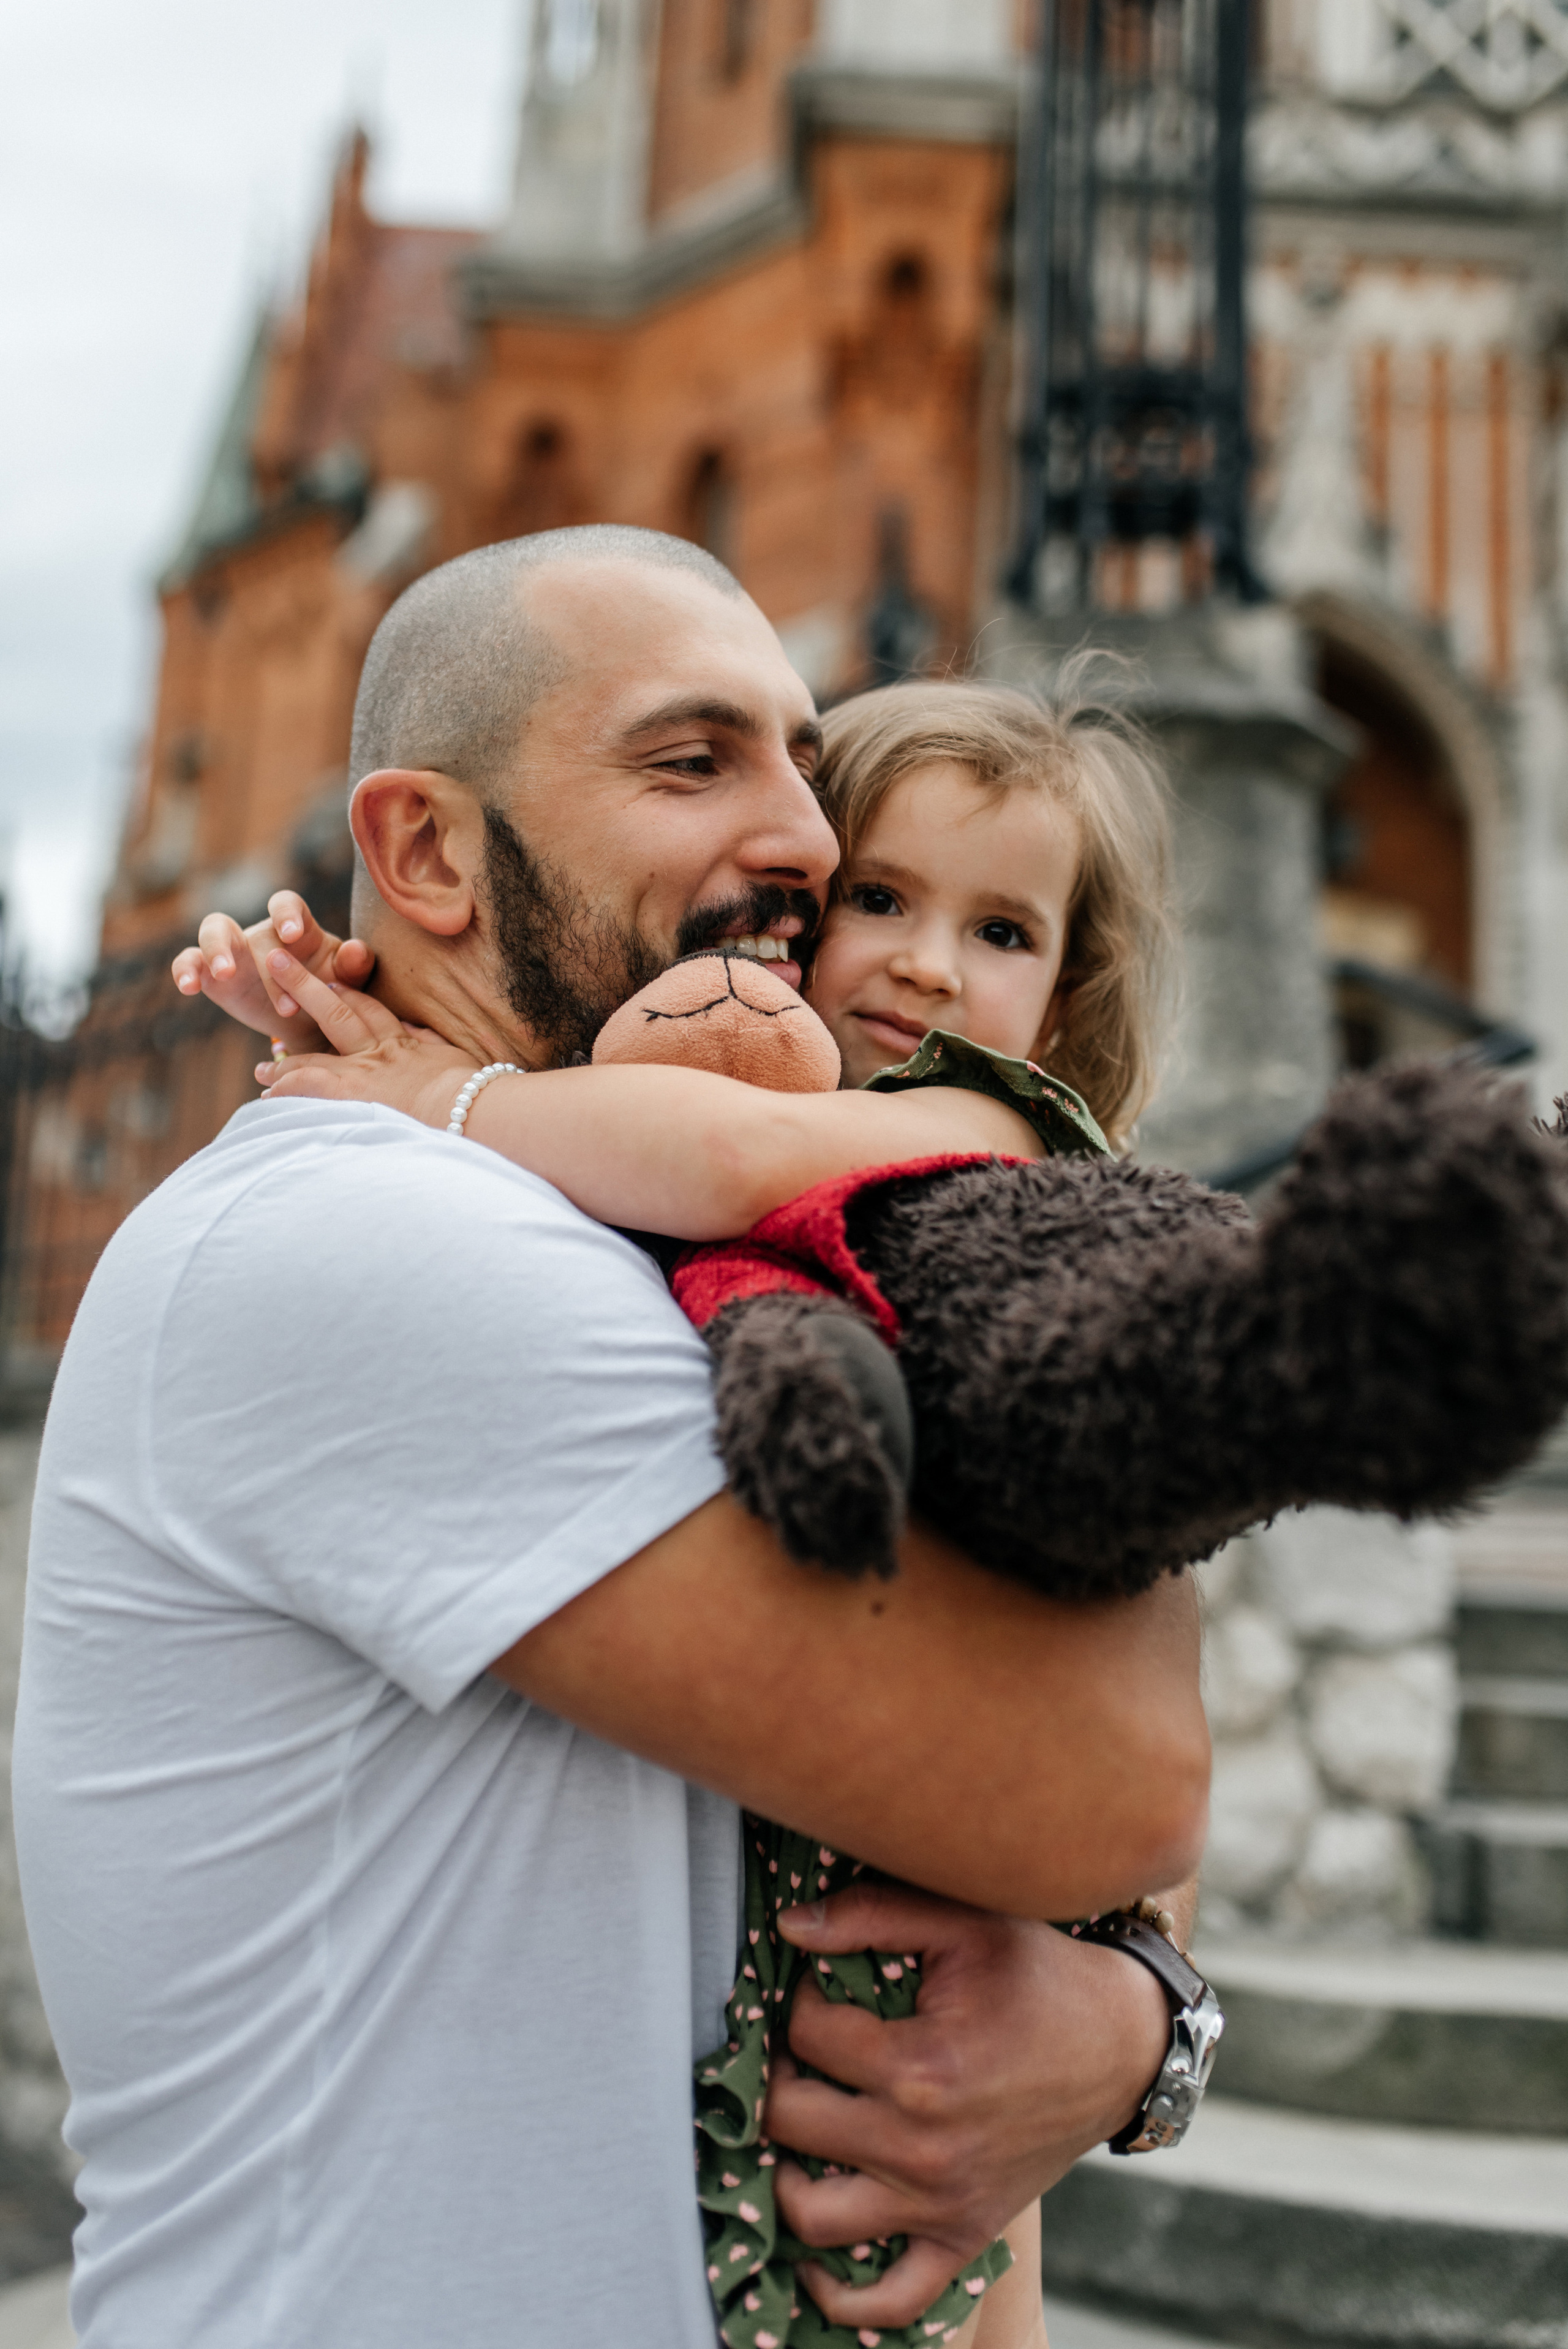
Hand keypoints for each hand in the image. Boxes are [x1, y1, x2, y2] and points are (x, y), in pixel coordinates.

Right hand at [171, 888, 376, 1054]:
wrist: (314, 1026)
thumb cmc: (332, 993)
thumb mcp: (348, 983)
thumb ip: (354, 966)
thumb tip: (357, 950)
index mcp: (297, 928)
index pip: (287, 903)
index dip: (286, 913)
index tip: (293, 934)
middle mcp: (262, 934)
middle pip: (252, 926)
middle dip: (265, 962)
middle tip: (282, 1000)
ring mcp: (234, 952)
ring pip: (213, 931)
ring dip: (214, 949)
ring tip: (225, 974)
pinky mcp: (213, 977)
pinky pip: (189, 961)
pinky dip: (185, 969)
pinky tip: (189, 987)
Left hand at [248, 948, 475, 1129]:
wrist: (469, 1108)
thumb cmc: (474, 1091)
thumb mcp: (454, 1059)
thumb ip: (431, 1045)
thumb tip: (422, 1033)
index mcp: (403, 1044)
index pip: (371, 1012)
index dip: (349, 995)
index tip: (332, 986)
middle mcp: (376, 1053)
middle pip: (335, 1012)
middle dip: (304, 988)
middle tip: (275, 966)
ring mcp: (360, 1073)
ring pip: (312, 1057)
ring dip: (285, 1059)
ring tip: (263, 1066)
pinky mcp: (350, 1094)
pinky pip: (307, 1087)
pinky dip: (286, 1088)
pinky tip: (269, 1095)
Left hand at [763, 1882, 1168, 2332]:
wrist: (1122, 2044)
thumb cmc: (1038, 1976)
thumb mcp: (963, 1921)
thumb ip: (871, 1913)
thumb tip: (788, 1927)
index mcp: (921, 2068)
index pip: (806, 2037)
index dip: (800, 2002)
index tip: (821, 1990)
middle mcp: (924, 2148)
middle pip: (791, 2123)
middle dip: (777, 2078)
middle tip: (798, 2055)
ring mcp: (942, 2203)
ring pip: (814, 2219)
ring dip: (784, 2177)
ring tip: (797, 2132)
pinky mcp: (964, 2236)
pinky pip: (891, 2300)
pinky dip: (843, 2294)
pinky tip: (815, 2261)